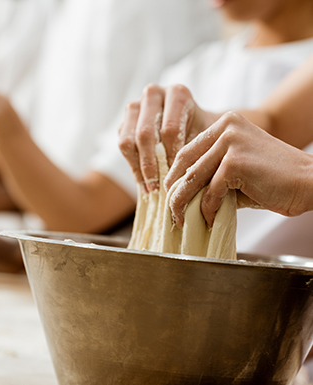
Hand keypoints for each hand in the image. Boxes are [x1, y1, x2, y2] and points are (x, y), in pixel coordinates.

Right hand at [119, 84, 218, 191]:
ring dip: (138, 168)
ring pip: (127, 141)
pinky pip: (122, 147)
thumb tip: (185, 182)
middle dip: (151, 165)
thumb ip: (199, 152)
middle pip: (145, 134)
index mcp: (177, 94)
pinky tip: (144, 184)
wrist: (193, 127)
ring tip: (150, 189)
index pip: (169, 129)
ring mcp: (134, 106)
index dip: (171, 158)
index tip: (176, 180)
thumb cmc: (205, 134)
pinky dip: (133, 168)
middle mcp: (153, 94)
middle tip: (158, 188)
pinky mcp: (124, 122)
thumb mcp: (208, 139)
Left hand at [164, 112, 312, 226]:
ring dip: (183, 203)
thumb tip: (181, 193)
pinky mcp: (235, 162)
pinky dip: (207, 209)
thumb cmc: (274, 180)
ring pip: (193, 178)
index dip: (175, 176)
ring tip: (180, 219)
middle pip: (185, 163)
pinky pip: (210, 191)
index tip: (168, 194)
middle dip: (174, 191)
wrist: (310, 183)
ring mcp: (230, 142)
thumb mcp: (236, 169)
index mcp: (224, 125)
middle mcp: (225, 128)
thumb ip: (210, 173)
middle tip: (170, 211)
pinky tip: (209, 219)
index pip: (187, 151)